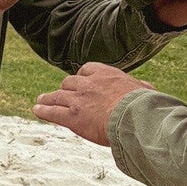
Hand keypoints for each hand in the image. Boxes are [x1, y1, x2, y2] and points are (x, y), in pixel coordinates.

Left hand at [34, 62, 152, 145]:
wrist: (133, 117)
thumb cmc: (143, 106)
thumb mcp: (145, 90)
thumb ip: (142, 88)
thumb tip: (149, 88)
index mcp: (106, 74)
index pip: (88, 69)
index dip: (82, 75)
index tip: (81, 80)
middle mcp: (89, 84)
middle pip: (70, 82)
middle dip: (65, 88)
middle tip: (62, 93)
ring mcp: (78, 100)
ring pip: (58, 96)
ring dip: (48, 98)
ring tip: (42, 101)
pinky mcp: (72, 117)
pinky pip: (53, 112)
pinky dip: (43, 111)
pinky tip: (37, 111)